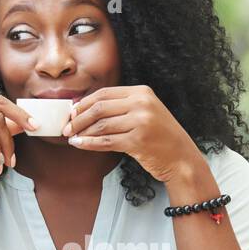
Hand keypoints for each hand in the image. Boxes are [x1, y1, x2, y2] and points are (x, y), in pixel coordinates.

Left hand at [62, 85, 198, 184]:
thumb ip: (121, 108)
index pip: (104, 93)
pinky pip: (107, 142)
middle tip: (67, 128)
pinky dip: (90, 144)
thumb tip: (84, 109)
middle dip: (78, 118)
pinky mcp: (138, 141)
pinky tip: (79, 145)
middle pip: (99, 108)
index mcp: (142, 92)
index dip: (84, 103)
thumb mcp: (145, 113)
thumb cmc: (160, 137)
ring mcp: (141, 122)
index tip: (71, 113)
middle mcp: (142, 104)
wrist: (181, 158)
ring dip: (82, 132)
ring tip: (71, 138)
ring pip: (101, 125)